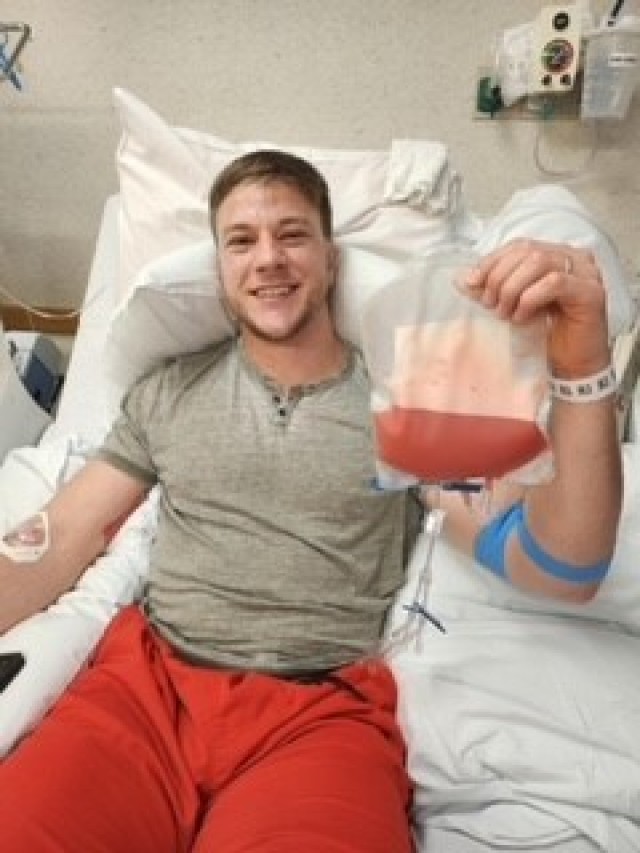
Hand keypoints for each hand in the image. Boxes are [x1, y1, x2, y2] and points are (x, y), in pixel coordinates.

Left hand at [464, 239, 609, 377]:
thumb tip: (464, 279)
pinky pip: (555, 283)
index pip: (519, 245)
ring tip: (504, 312)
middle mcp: (574, 258)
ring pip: (539, 262)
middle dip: (499, 277)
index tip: (472, 282)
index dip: (491, 261)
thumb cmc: (546, 335)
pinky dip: (530, 299)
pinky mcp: (591, 292)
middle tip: (489, 304)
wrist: (572, 366)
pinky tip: (522, 318)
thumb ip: (495, 288)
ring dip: (513, 288)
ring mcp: (586, 273)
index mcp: (555, 254)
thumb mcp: (514, 305)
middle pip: (527, 251)